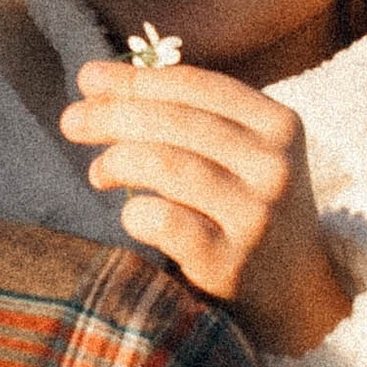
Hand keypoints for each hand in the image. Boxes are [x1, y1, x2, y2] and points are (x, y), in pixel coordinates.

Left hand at [63, 59, 353, 353]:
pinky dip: (135, 213)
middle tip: (72, 122)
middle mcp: (274, 166)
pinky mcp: (230, 263)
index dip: (136, 79)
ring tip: (99, 173)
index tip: (89, 79)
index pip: (196, 86)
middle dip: (111, 116)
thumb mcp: (240, 151)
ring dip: (116, 162)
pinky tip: (131, 216)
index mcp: (280, 124)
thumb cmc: (246, 205)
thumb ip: (183, 113)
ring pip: (166, 165)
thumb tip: (94, 79)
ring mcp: (256, 216)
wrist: (295, 288)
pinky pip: (164, 222)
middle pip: (174, 122)